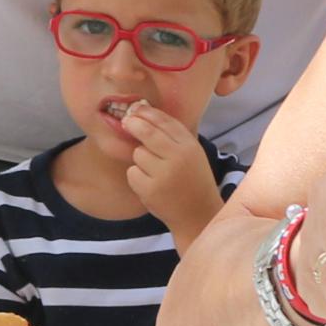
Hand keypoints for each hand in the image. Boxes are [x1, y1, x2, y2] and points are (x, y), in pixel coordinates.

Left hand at [115, 103, 227, 243]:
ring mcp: (163, 175)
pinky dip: (137, 176)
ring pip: (138, 154)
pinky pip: (133, 172)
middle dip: (134, 124)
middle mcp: (178, 158)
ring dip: (141, 159)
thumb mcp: (192, 154)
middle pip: (147, 133)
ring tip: (154, 170)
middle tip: (127, 122)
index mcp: (190, 147)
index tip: (136, 109)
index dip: (147, 112)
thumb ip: (172, 136)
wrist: (198, 216)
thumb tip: (143, 113)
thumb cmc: (193, 181)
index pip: (165, 122)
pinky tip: (150, 184)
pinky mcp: (150, 190)